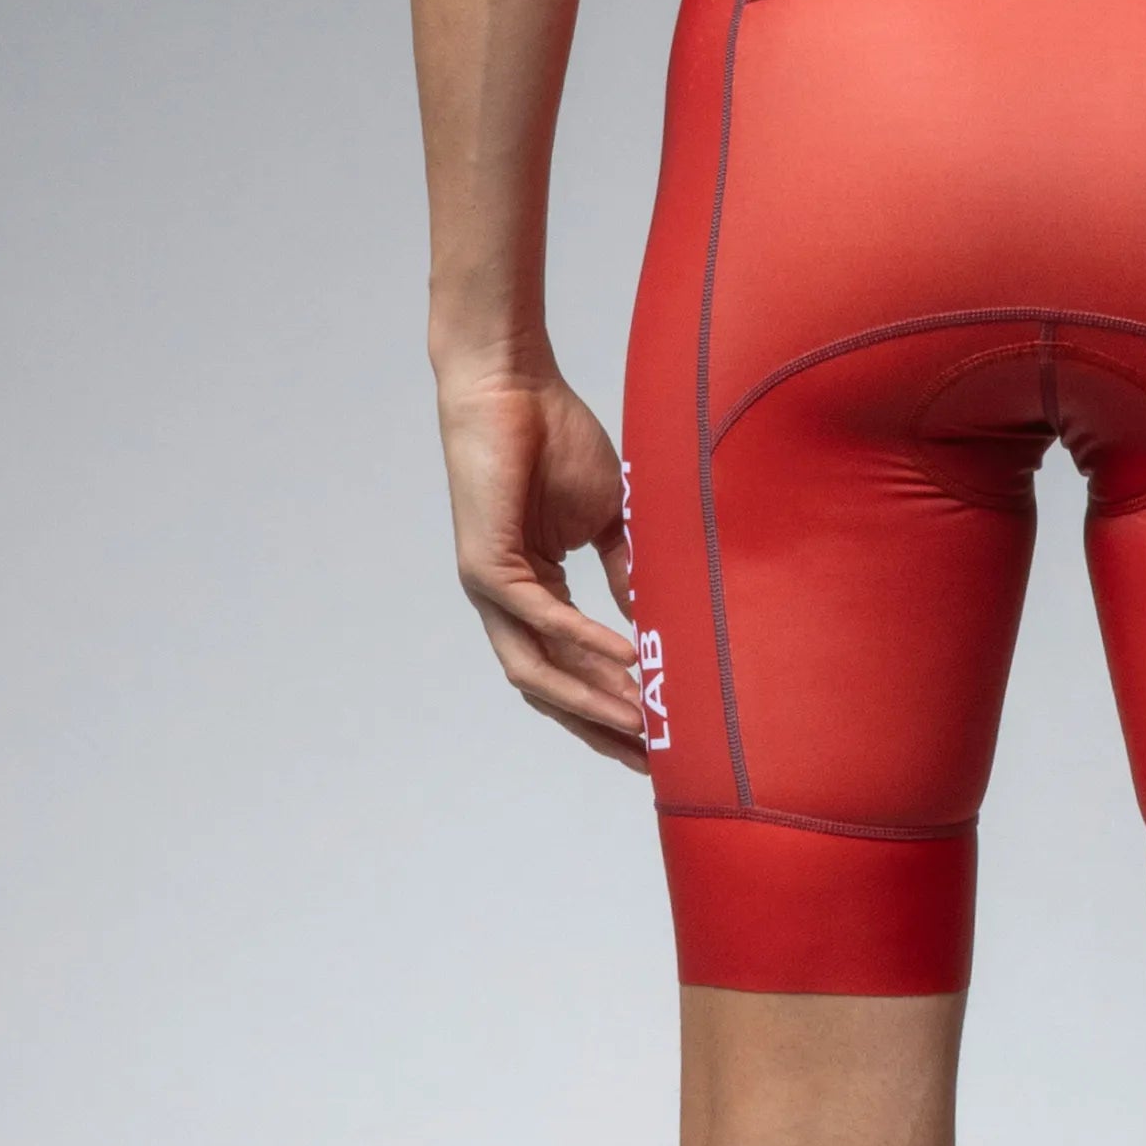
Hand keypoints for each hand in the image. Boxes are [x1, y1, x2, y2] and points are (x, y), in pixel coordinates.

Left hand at [432, 357, 645, 767]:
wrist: (510, 385)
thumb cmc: (555, 439)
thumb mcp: (606, 518)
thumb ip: (627, 569)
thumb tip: (654, 620)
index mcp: (532, 594)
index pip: (572, 671)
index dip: (612, 710)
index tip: (659, 741)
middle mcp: (505, 603)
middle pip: (553, 690)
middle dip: (604, 727)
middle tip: (655, 760)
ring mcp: (490, 589)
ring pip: (541, 672)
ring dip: (594, 701)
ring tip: (646, 723)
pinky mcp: (486, 567)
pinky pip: (541, 622)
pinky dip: (585, 644)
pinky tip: (628, 661)